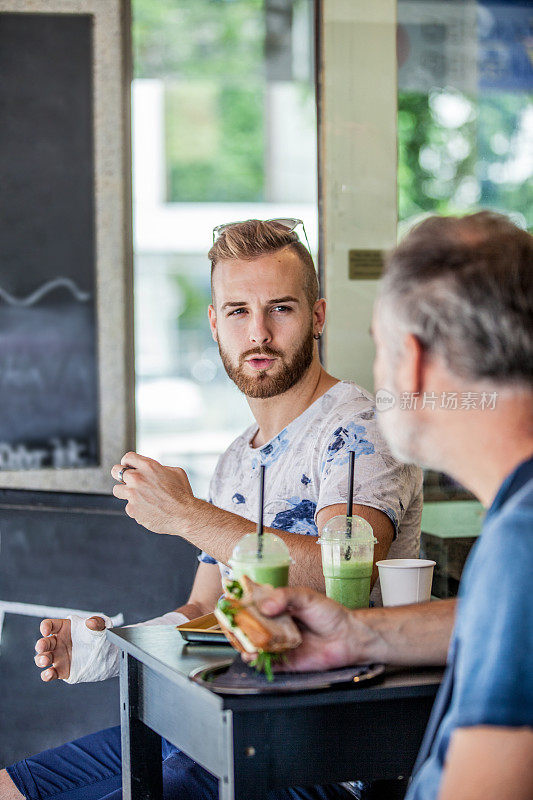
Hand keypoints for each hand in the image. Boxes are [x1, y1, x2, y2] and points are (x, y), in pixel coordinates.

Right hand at [34, 616, 105, 681]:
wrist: (106, 654)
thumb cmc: (99, 635)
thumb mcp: (101, 626)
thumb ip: (97, 622)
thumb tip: (89, 622)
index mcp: (63, 629)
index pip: (49, 625)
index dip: (45, 627)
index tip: (46, 630)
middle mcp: (57, 643)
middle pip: (43, 642)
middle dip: (40, 644)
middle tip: (41, 647)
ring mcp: (58, 657)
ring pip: (43, 658)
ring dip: (41, 659)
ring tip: (45, 660)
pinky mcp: (61, 671)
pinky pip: (50, 673)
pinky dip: (46, 675)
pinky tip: (49, 674)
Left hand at [112, 452, 194, 533]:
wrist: (184, 515)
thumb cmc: (183, 494)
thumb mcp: (176, 472)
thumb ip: (160, 468)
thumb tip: (153, 470)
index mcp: (148, 466)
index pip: (128, 457)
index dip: (128, 462)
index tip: (129, 467)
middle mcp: (137, 479)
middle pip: (115, 471)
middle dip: (120, 475)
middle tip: (127, 480)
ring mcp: (132, 495)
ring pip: (117, 490)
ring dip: (125, 492)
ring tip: (138, 496)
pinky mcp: (132, 510)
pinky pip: (129, 507)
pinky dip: (136, 508)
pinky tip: (148, 510)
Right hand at [242, 586, 359, 671]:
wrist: (348, 637)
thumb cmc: (330, 613)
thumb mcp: (306, 596)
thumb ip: (286, 597)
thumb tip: (266, 605)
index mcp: (278, 608)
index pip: (253, 606)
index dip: (240, 607)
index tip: (231, 607)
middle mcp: (276, 626)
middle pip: (250, 628)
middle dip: (240, 629)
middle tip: (234, 629)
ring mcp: (280, 644)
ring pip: (256, 647)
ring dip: (246, 646)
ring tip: (244, 643)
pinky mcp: (286, 662)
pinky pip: (267, 664)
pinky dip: (258, 662)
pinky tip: (254, 656)